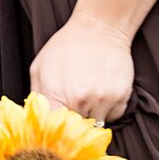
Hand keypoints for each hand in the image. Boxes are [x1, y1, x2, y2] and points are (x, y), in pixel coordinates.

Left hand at [30, 9, 134, 123]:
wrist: (99, 29)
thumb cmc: (66, 46)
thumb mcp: (40, 67)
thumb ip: (37, 95)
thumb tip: (37, 117)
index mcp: (56, 94)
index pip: (53, 129)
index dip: (54, 130)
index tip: (56, 126)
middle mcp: (80, 101)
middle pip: (76, 130)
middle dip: (73, 122)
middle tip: (73, 104)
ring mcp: (102, 100)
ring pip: (96, 124)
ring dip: (91, 115)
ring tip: (88, 91)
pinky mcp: (121, 98)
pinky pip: (113, 116)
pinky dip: (107, 109)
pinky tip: (101, 89)